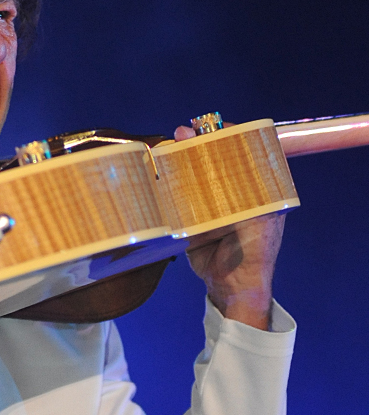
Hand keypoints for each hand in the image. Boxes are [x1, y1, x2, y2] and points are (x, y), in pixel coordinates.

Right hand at [174, 126, 284, 330]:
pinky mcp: (189, 218)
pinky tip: (157, 171)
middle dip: (196, 144)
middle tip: (181, 134)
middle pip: (212, 160)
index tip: (209, 127)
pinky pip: (176, 196)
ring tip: (167, 146)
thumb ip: (247, 195)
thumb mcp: (258, 220)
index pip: (241, 153)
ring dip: (178, 160)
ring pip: (192, 175)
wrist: (232, 287)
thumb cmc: (253, 254)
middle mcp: (231, 193)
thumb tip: (235, 165)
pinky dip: (166, 183)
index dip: (225, 137)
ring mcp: (209, 205)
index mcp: (255, 190)